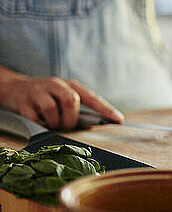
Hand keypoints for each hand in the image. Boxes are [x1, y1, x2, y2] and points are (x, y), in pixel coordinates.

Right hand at [0, 76, 122, 129]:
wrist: (14, 89)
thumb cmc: (46, 97)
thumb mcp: (63, 100)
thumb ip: (78, 112)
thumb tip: (92, 126)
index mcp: (71, 85)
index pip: (92, 97)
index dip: (105, 109)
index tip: (118, 120)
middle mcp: (56, 85)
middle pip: (72, 100)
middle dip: (72, 119)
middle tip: (68, 126)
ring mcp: (38, 91)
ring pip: (52, 108)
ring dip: (55, 123)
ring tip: (53, 125)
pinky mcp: (23, 101)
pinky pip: (33, 117)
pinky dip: (39, 124)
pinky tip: (40, 123)